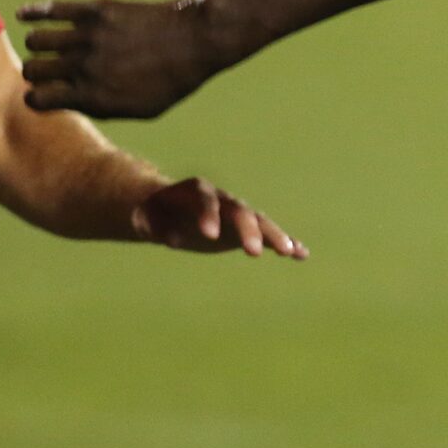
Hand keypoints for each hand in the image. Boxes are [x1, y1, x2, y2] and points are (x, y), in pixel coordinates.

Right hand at [19, 0, 225, 118]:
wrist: (197, 40)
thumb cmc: (172, 80)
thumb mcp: (140, 109)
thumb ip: (101, 108)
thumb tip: (71, 102)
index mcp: (93, 97)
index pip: (37, 100)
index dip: (39, 98)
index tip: (47, 93)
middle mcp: (84, 68)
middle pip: (32, 70)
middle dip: (36, 72)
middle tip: (48, 69)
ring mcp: (88, 37)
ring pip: (36, 41)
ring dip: (39, 45)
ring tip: (49, 45)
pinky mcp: (95, 11)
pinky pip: (51, 9)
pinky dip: (33, 12)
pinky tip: (24, 14)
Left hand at [132, 177, 304, 258]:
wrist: (170, 211)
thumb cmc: (154, 213)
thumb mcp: (145, 216)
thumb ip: (150, 223)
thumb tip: (162, 237)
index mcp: (197, 192)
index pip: (206, 199)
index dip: (208, 215)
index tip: (208, 236)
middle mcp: (223, 200)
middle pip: (240, 211)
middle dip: (248, 230)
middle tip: (253, 253)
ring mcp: (238, 214)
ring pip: (260, 222)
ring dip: (275, 236)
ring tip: (290, 252)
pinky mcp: (247, 230)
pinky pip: (269, 234)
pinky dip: (285, 242)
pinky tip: (301, 255)